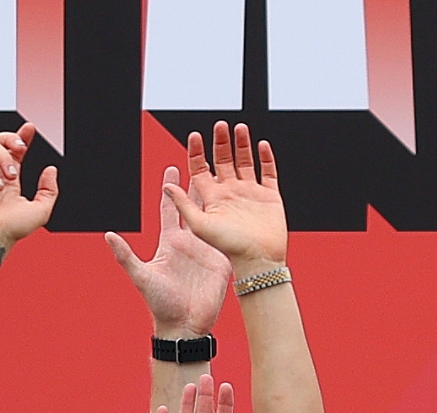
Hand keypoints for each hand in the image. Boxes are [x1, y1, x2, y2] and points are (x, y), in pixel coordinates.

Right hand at [0, 124, 58, 246]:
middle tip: (21, 149)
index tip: (30, 128)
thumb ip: (49, 190)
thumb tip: (51, 169)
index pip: (14, 152)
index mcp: (9, 179)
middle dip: (12, 138)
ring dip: (4, 158)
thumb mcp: (42, 209)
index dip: (21, 137)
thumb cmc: (14, 229)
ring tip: (11, 177)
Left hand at [106, 166, 231, 337]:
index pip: (170, 207)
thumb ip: (125, 256)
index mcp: (169, 242)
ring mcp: (207, 250)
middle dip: (198, 184)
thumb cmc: (160, 304)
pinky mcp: (222, 262)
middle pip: (193, 206)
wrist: (185, 326)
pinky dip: (235, 223)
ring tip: (227, 178)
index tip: (172, 166)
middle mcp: (189, 242)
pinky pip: (229, 238)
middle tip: (203, 162)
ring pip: (214, 218)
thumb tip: (108, 235)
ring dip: (219, 198)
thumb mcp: (141, 277)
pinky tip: (244, 209)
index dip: (170, 188)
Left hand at [166, 124, 286, 273]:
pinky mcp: (270, 199)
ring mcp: (250, 195)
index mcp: (211, 200)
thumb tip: (166, 186)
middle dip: (220, 143)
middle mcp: (230, 195)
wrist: (259, 263)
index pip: (200, 169)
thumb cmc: (228, 251)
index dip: (196, 152)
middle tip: (219, 125)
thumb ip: (182, 206)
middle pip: (223, 162)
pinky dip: (266, 159)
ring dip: (242, 145)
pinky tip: (262, 145)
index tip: (195, 135)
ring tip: (239, 128)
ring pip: (245, 163)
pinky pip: (268, 173)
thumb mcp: (198, 228)